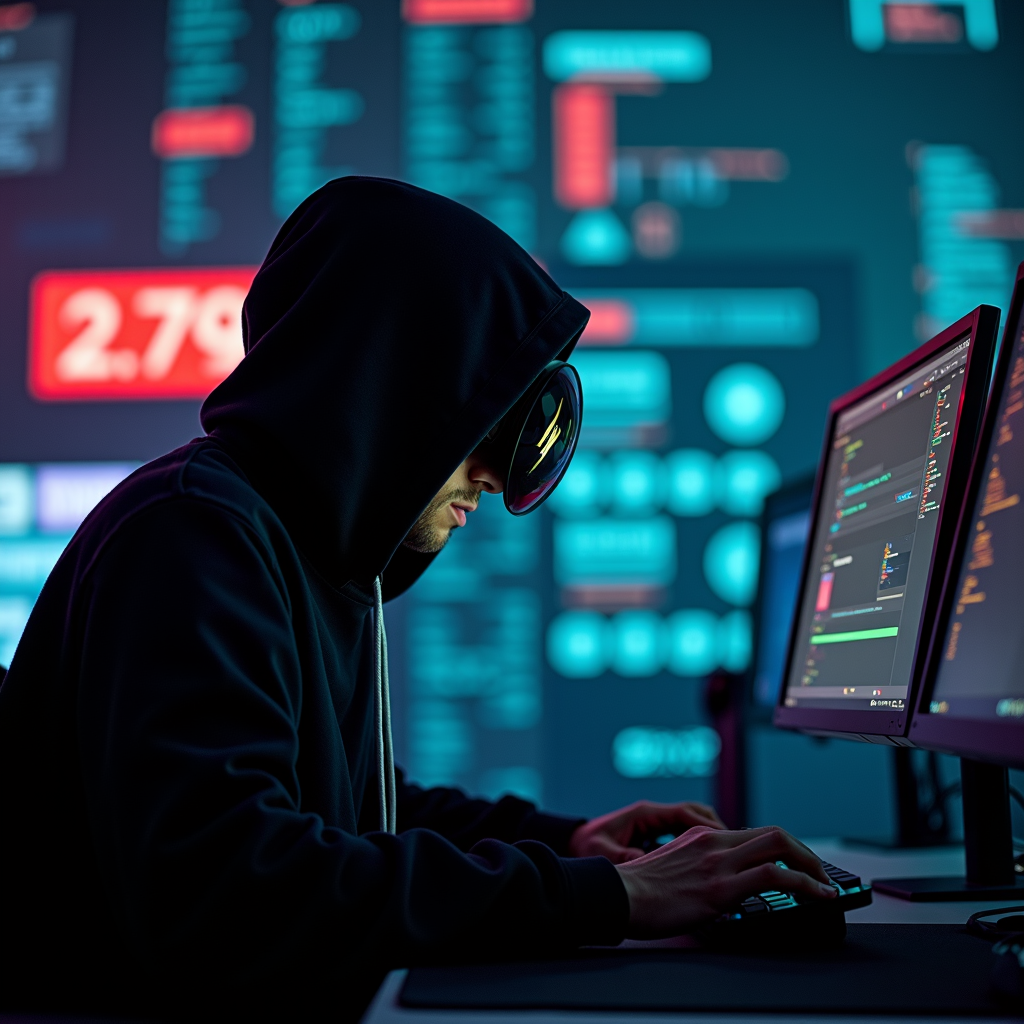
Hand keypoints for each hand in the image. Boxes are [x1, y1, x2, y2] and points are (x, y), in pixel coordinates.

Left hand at [568, 799, 725, 863]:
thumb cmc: (586, 846)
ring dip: (710, 836)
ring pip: (692, 824)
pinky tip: (707, 865)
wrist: (572, 845)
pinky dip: (698, 845)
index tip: (729, 840)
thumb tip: (652, 865)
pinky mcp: (653, 834)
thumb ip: (632, 859)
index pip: (686, 813)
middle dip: (718, 828)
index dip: (710, 826)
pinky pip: (683, 834)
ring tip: (729, 858)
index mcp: (644, 814)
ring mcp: (654, 824)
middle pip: (695, 814)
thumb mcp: (608, 855)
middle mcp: (652, 815)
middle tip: (740, 848)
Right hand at [615, 825, 836, 937]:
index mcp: (701, 836)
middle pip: (774, 833)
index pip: (754, 833)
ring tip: (825, 888)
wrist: (618, 896)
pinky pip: (775, 877)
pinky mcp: (720, 887)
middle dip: (804, 853)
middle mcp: (713, 842)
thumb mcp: (671, 864)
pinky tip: (818, 897)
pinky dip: (805, 884)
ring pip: (780, 847)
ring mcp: (718, 862)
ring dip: (811, 867)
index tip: (796, 864)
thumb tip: (720, 884)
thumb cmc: (638, 890)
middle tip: (818, 874)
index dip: (783, 847)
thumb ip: (697, 865)